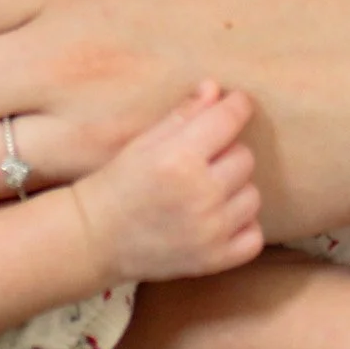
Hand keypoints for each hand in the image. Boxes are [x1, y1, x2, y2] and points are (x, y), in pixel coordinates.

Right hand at [72, 82, 262, 282]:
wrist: (96, 238)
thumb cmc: (118, 183)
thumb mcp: (143, 142)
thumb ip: (183, 115)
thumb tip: (215, 89)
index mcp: (179, 157)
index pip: (230, 119)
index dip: (236, 106)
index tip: (234, 105)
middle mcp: (200, 193)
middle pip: (245, 157)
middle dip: (227, 153)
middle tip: (202, 160)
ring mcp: (210, 230)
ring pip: (252, 196)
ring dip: (234, 190)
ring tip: (206, 191)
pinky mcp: (214, 259)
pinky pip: (253, 236)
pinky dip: (241, 226)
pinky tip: (217, 219)